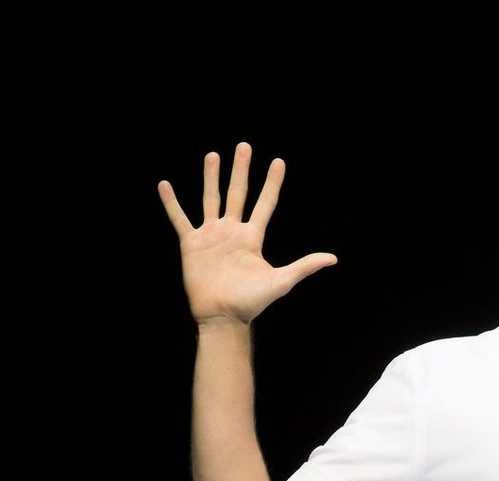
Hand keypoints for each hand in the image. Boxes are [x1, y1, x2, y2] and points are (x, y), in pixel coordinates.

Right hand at [158, 141, 336, 326]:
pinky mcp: (191, 244)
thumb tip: (333, 259)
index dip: (272, 183)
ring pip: (211, 199)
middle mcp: (232, 231)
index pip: (265, 203)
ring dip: (211, 177)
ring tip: (213, 155)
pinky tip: (165, 185)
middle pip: (238, 193)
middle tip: (244, 146)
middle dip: (241, 170)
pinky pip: (180, 218)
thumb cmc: (252, 302)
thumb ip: (304, 266)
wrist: (222, 316)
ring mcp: (211, 235)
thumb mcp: (281, 281)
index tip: (278, 162)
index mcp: (253, 237)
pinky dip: (172, 203)